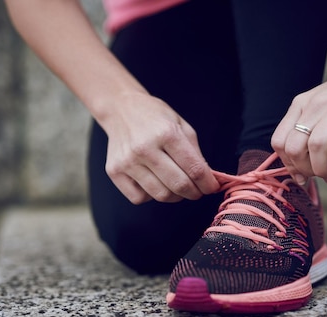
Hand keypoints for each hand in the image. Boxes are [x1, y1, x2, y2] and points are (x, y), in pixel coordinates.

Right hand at [101, 91, 218, 203]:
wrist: (121, 110)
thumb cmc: (154, 117)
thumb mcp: (181, 125)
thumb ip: (195, 153)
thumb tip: (207, 180)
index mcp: (166, 133)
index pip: (194, 169)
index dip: (207, 184)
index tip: (211, 188)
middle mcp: (145, 148)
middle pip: (179, 185)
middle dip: (194, 193)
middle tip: (197, 191)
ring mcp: (128, 161)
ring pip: (160, 195)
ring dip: (175, 197)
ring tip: (177, 188)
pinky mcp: (115, 171)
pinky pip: (139, 198)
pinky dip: (151, 196)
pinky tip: (154, 183)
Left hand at [271, 57, 326, 184]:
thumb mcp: (316, 107)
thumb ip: (304, 132)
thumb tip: (297, 169)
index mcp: (300, 106)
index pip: (279, 142)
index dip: (287, 164)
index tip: (301, 175)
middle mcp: (315, 106)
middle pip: (294, 147)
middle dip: (303, 170)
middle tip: (317, 176)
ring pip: (317, 145)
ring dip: (321, 168)